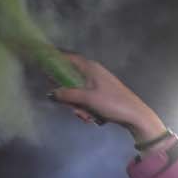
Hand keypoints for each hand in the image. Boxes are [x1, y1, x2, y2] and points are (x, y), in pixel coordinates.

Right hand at [49, 55, 167, 142]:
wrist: (136, 116)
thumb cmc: (112, 103)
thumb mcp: (87, 99)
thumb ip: (68, 95)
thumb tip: (51, 93)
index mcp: (90, 68)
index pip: (68, 58)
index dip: (54, 59)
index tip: (42, 64)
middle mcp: (93, 72)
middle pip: (70, 80)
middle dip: (69, 97)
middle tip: (74, 108)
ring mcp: (98, 84)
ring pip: (78, 93)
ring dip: (79, 107)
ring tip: (88, 117)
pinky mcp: (103, 95)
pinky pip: (87, 100)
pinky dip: (88, 110)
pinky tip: (94, 119)